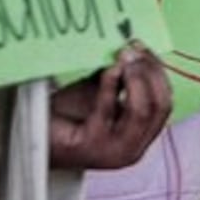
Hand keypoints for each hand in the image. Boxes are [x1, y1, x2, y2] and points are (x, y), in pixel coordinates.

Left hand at [48, 45, 172, 169]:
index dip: (157, 72)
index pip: (164, 103)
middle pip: (160, 106)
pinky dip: (111, 86)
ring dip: (136, 79)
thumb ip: (121, 76)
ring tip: (123, 58)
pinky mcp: (92, 148)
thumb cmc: (67, 115)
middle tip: (133, 50)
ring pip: (142, 111)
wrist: (36, 134)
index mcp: (141, 136)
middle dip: (149, 73)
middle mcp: (134, 149)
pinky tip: (108, 70)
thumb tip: (134, 48)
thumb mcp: (102, 90)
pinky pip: (109, 111)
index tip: (142, 47)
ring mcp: (114, 152)